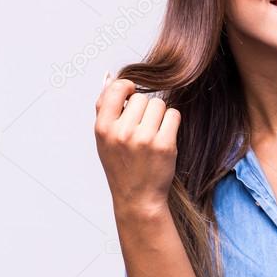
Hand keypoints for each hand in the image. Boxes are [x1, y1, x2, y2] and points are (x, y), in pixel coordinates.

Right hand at [94, 73, 180, 216]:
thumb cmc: (121, 166)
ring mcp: (144, 139)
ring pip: (159, 104)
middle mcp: (122, 132)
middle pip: (141, 97)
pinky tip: (164, 137)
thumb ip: (104, 108)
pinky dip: (172, 123)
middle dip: (145, 108)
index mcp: (103, 128)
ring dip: (160, 115)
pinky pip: (174, 115)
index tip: (131, 93)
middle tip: (142, 128)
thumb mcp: (104, 139)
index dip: (127, 87)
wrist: (138, 198)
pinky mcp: (165, 145)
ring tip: (153, 133)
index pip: (116, 89)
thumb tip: (109, 77)